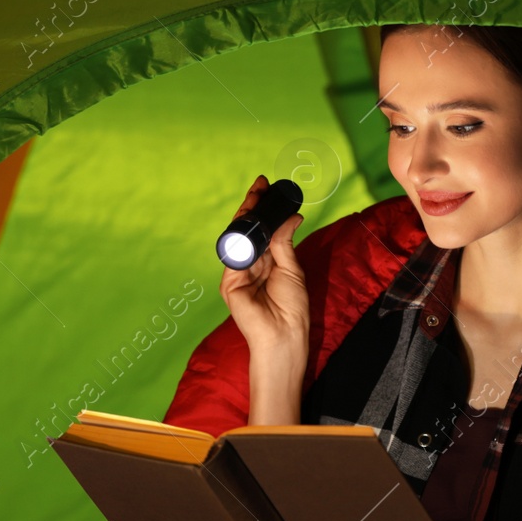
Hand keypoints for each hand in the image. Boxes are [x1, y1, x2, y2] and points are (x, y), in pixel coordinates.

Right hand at [220, 175, 308, 362]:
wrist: (283, 334)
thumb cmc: (291, 307)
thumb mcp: (291, 268)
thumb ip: (285, 242)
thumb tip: (292, 216)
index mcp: (268, 262)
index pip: (263, 230)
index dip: (264, 210)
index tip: (267, 189)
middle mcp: (252, 264)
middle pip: (249, 230)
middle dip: (253, 207)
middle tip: (260, 186)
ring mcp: (239, 272)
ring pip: (239, 238)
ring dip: (246, 217)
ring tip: (255, 197)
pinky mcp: (229, 281)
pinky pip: (234, 254)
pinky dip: (241, 238)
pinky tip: (250, 223)